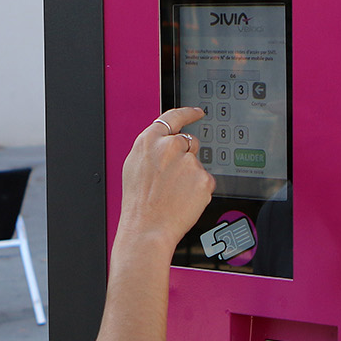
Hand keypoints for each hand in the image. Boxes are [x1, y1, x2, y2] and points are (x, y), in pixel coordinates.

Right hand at [117, 107, 214, 251]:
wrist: (147, 228)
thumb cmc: (139, 203)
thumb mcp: (134, 167)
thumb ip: (152, 149)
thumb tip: (164, 142)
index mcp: (149, 141)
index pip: (173, 117)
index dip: (188, 113)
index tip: (197, 112)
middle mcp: (170, 147)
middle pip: (189, 141)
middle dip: (186, 156)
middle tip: (173, 178)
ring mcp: (188, 162)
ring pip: (197, 164)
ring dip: (190, 175)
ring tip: (174, 193)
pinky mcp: (203, 178)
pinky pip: (205, 180)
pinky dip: (198, 190)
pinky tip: (184, 200)